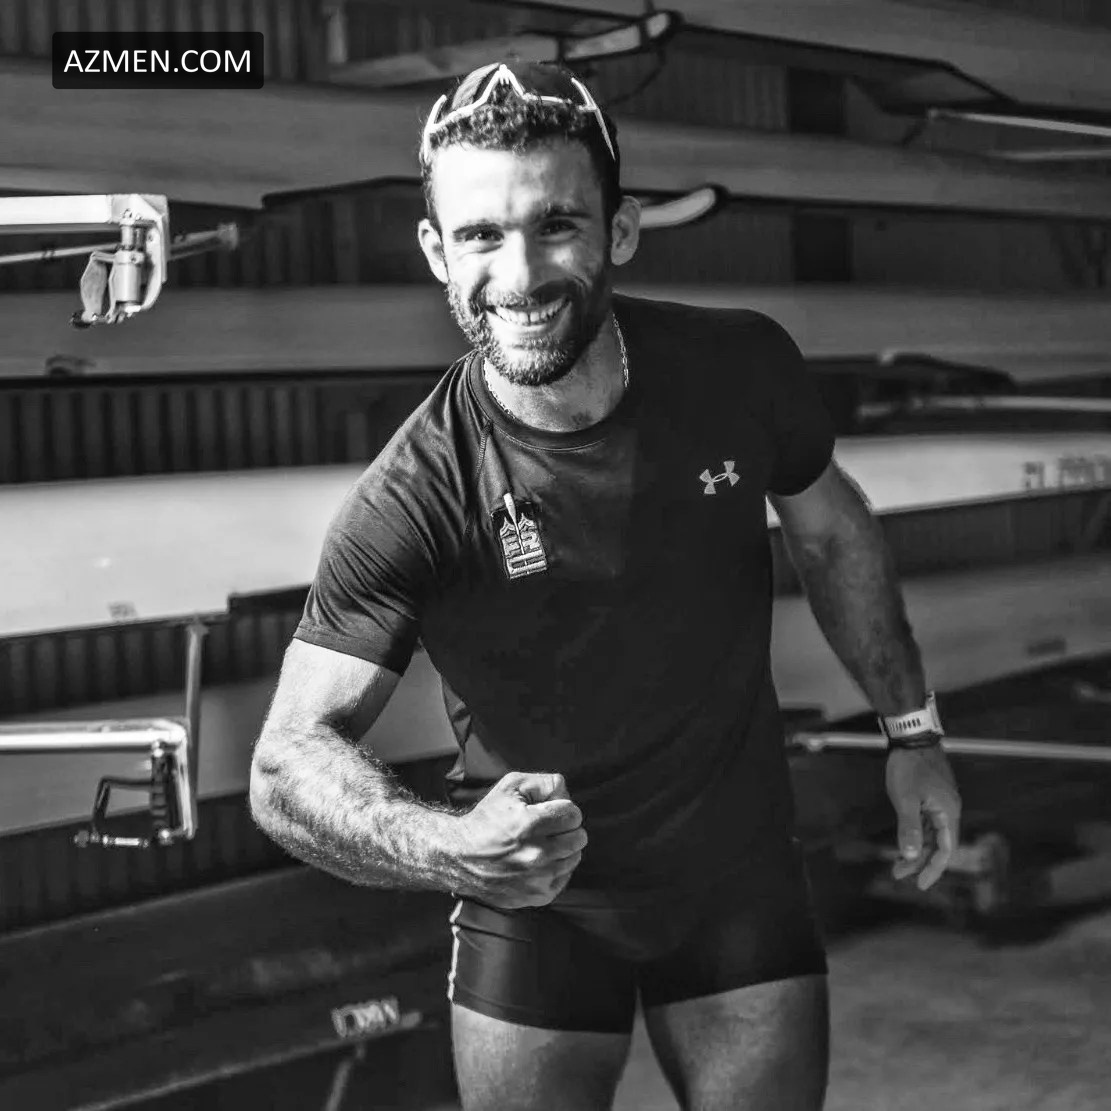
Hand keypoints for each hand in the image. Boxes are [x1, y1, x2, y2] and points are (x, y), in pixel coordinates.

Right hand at [454, 772, 586, 908]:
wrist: (460, 857)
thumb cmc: (486, 820)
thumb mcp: (510, 787)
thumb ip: (544, 782)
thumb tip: (565, 792)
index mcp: (530, 825)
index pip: (573, 814)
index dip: (562, 809)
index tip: (549, 812)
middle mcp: (537, 854)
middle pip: (579, 837)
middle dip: (566, 828)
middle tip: (546, 828)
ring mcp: (539, 878)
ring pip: (574, 857)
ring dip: (564, 848)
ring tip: (541, 844)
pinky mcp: (538, 896)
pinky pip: (565, 877)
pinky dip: (557, 868)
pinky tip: (539, 861)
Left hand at [885, 744, 961, 890]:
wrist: (912, 736)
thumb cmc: (910, 766)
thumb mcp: (906, 799)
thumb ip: (909, 828)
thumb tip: (912, 856)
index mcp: (948, 813)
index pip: (946, 850)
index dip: (934, 869)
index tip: (921, 884)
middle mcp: (949, 810)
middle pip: (938, 844)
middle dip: (920, 861)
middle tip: (898, 873)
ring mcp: (940, 802)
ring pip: (931, 834)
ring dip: (916, 848)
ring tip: (898, 862)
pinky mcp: (931, 796)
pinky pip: (926, 822)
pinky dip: (916, 833)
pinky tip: (904, 841)